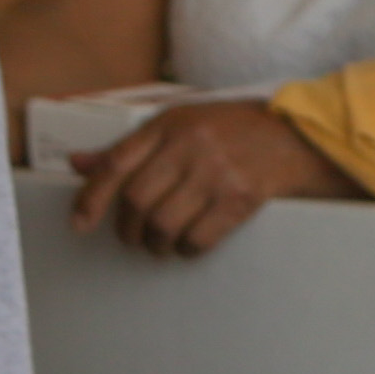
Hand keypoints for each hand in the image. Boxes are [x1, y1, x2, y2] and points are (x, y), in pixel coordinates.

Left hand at [73, 100, 352, 257]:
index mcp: (169, 124)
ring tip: (158, 245)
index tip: (79, 224)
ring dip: (155, 244)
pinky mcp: (240, 198)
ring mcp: (216, 172)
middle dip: (128, 229)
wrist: (296, 135)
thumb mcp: (179, 124)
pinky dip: (185, 249)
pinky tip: (186, 246)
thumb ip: (130, 146)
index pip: (116, 164)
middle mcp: (189, 145)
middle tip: (132, 238)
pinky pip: (198, 237)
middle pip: (137, 200)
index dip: (92, 198)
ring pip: (164, 224)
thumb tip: (78, 163)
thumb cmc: (232, 130)